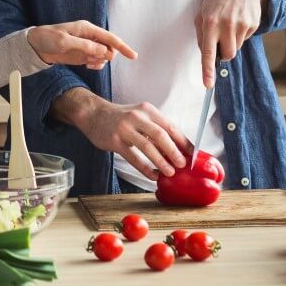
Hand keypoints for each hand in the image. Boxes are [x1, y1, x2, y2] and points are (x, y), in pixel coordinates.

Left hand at [27, 21, 136, 69]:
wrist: (35, 46)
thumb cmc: (48, 38)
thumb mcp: (65, 42)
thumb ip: (85, 46)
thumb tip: (104, 52)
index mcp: (87, 29)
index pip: (109, 37)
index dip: (122, 47)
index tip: (133, 56)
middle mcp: (90, 36)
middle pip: (109, 47)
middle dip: (106, 56)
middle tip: (92, 60)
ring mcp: (87, 46)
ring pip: (104, 56)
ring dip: (100, 61)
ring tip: (86, 63)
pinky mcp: (82, 55)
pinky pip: (96, 61)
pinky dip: (95, 65)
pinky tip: (87, 65)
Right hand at [50, 87, 189, 181]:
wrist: (94, 114)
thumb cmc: (121, 117)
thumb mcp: (140, 115)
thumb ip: (156, 128)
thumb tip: (178, 148)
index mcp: (147, 110)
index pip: (170, 126)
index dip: (183, 141)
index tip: (192, 154)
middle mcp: (137, 116)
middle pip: (160, 135)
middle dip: (174, 151)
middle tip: (182, 164)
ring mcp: (124, 128)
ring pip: (147, 146)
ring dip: (160, 161)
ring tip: (169, 172)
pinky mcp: (114, 140)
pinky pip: (133, 157)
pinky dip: (144, 168)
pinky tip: (152, 175)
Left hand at [196, 0, 265, 86]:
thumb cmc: (217, 0)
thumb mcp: (202, 13)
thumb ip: (201, 35)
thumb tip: (206, 54)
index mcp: (210, 23)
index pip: (208, 52)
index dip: (207, 70)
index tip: (208, 84)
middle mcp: (226, 25)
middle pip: (228, 55)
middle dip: (225, 53)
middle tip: (221, 39)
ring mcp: (241, 24)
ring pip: (237, 48)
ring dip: (232, 41)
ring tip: (229, 24)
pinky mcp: (252, 24)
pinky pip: (246, 39)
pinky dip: (241, 34)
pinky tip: (238, 20)